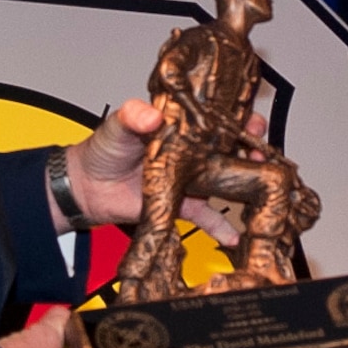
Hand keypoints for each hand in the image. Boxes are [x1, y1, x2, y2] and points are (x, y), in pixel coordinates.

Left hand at [59, 99, 241, 246]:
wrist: (87, 186)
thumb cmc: (103, 150)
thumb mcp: (118, 124)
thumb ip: (133, 115)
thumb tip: (152, 115)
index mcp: (179, 125)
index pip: (215, 116)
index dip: (237, 117)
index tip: (250, 120)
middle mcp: (190, 150)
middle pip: (229, 147)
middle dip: (250, 147)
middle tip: (259, 150)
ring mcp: (189, 177)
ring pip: (225, 178)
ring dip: (245, 181)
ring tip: (260, 183)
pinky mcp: (182, 203)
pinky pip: (207, 215)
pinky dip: (221, 225)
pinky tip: (232, 233)